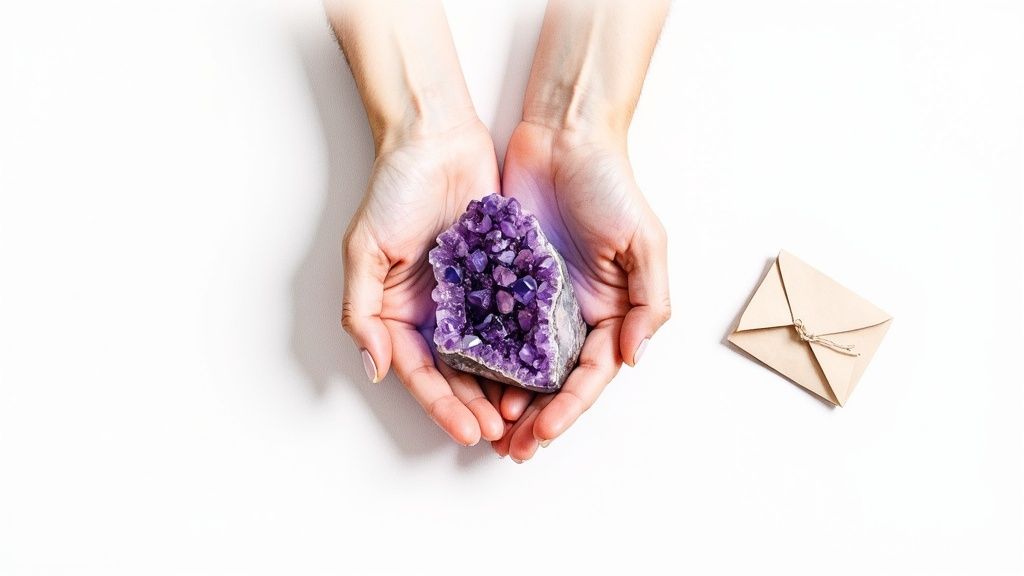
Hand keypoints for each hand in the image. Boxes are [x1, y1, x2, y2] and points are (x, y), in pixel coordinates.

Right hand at [328, 0, 504, 445]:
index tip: (467, 431)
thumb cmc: (394, 188)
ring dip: (504, 387)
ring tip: (527, 414)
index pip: (421, 373)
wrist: (437, 137)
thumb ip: (362, 311)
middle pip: (457, 373)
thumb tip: (374, 368)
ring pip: (489, 355)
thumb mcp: (364, 249)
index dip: (443, 405)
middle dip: (476, 406)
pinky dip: (526, 346)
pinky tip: (545, 368)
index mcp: (400, 313)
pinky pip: (515, 318)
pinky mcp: (501, 274)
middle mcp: (435, 312)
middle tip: (502, 434)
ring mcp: (470, 295)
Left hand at [492, 121, 670, 460]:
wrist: (563, 135)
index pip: (590, 374)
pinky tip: (465, 379)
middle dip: (535, 418)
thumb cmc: (611, 183)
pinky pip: (490, 325)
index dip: (569, 407)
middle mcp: (571, 312)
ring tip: (486, 428)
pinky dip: (481, 356)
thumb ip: (648, 302)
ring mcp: (534, 297)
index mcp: (609, 310)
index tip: (543, 432)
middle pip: (553, 380)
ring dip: (506, 398)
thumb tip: (634, 359)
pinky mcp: (502, 277)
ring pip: (519, 362)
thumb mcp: (645, 241)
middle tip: (510, 449)